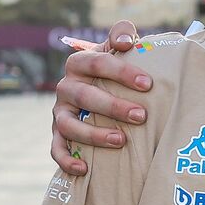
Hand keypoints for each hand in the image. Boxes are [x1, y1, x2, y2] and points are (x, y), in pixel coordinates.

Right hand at [50, 20, 151, 176]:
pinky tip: (84, 169)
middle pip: (84, 96)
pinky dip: (66, 160)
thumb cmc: (115, 71)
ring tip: (120, 140)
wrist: (100, 92)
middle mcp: (66, 87)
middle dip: (113, 106)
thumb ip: (122, 35)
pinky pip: (56, 149)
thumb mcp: (118, 50)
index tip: (148, 84)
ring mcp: (60, 112)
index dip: (122, 72)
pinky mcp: (57, 134)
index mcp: (79, 63)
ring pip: (69, 124)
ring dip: (93, 134)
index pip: (98, 63)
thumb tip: (125, 41)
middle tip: (141, 116)